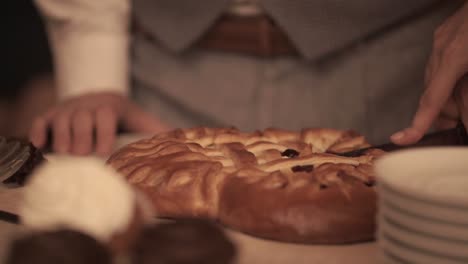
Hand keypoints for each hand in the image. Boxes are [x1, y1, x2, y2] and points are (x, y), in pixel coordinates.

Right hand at [29, 92, 169, 155]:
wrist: (99, 100)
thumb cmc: (124, 120)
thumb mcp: (141, 121)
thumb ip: (158, 132)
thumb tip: (185, 142)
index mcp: (112, 105)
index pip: (106, 114)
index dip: (103, 132)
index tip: (104, 152)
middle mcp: (88, 103)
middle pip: (81, 116)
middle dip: (80, 136)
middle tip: (80, 156)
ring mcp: (69, 107)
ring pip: (61, 118)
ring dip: (61, 137)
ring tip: (66, 156)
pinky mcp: (51, 114)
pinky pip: (41, 120)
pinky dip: (38, 131)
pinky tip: (39, 145)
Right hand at [391, 3, 467, 144]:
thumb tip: (464, 114)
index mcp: (453, 57)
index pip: (432, 101)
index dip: (417, 124)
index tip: (402, 139)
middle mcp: (440, 50)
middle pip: (433, 94)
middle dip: (445, 111)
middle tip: (460, 119)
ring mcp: (440, 40)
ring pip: (435, 80)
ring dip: (448, 94)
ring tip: (466, 92)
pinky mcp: (444, 34)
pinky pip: (439, 65)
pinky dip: (448, 78)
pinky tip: (463, 75)